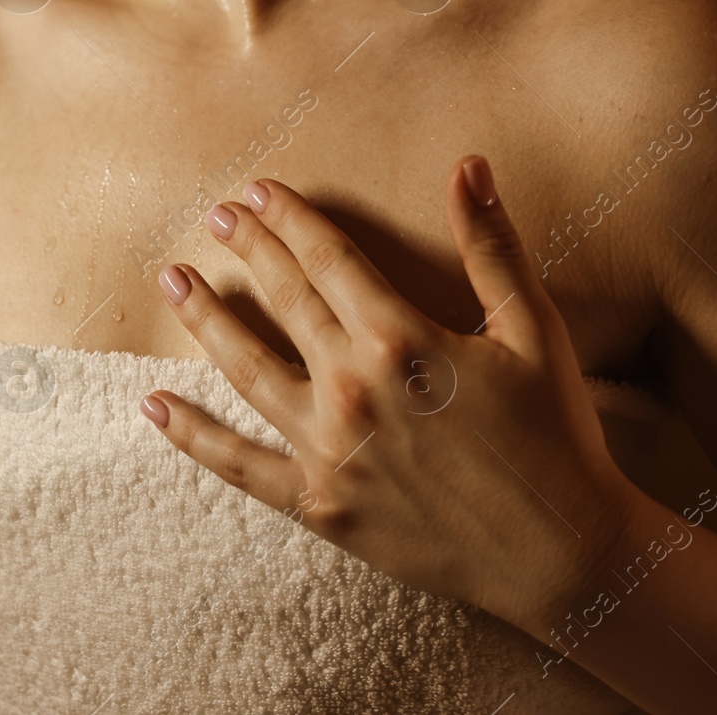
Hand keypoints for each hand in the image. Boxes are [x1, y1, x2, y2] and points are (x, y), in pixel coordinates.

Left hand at [139, 155, 646, 632]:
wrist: (562, 552)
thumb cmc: (555, 434)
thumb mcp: (534, 329)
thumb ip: (492, 245)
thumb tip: (469, 164)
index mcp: (403, 339)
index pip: (327, 259)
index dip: (288, 220)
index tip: (256, 191)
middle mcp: (354, 387)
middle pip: (283, 300)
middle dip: (247, 250)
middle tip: (215, 214)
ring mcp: (330, 449)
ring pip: (247, 370)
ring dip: (206, 320)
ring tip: (173, 281)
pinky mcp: (319, 505)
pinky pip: (239, 465)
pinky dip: (193, 436)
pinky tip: (153, 406)